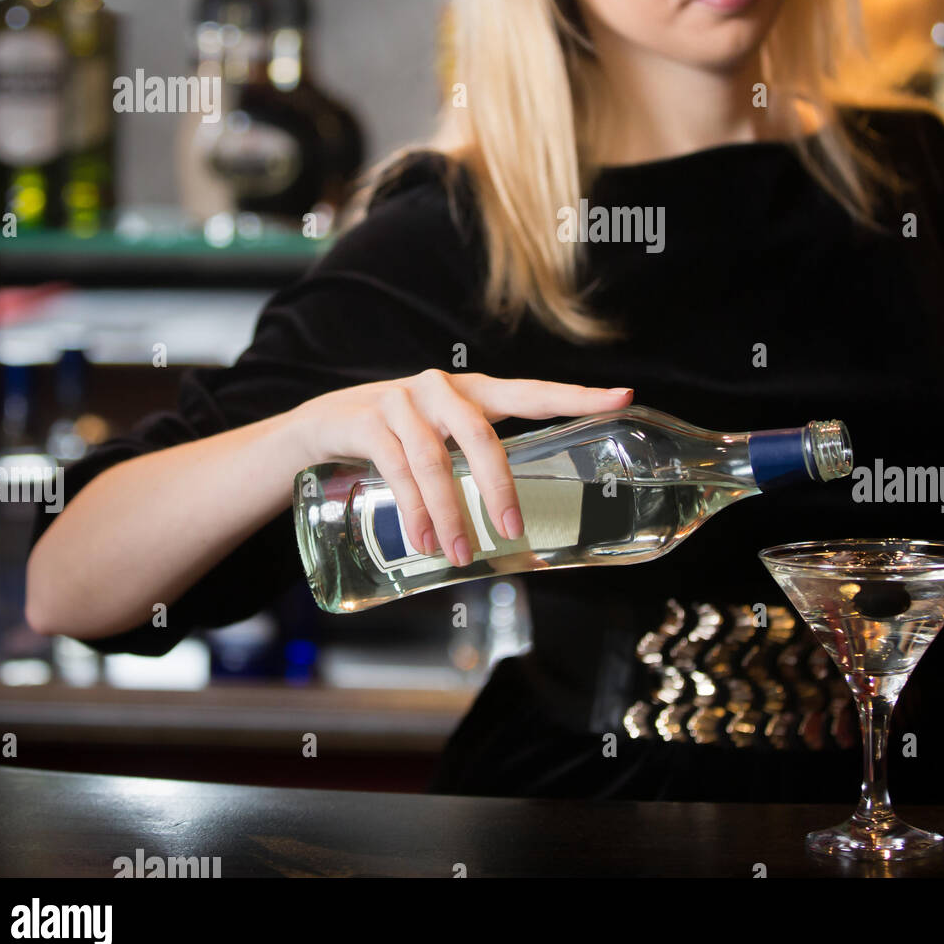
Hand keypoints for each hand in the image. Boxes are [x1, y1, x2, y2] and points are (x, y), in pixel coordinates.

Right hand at [290, 370, 632, 566]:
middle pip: (482, 435)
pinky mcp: (368, 420)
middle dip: (499, 486)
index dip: (577, 395)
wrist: (321, 425)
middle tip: (512, 529)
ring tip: (459, 554)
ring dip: (449, 514)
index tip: (622, 397)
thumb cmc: (399, 438)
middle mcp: (442, 389)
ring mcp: (403, 402)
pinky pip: (396, 468)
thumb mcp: (443, 440)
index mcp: (473, 392)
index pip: (532, 392)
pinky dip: (412, 509)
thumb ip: (474, 465)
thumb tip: (518, 534)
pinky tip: (422, 540)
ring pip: (435, 461)